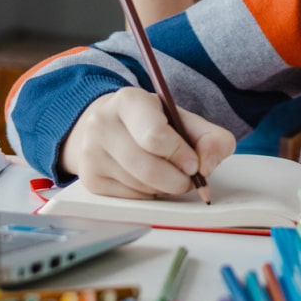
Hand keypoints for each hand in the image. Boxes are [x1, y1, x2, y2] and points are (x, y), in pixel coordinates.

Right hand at [61, 87, 234, 197]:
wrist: (107, 126)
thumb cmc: (149, 123)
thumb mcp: (181, 119)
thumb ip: (209, 138)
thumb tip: (207, 166)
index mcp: (129, 101)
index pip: (155, 136)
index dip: (181, 155)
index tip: (194, 162)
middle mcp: (102, 124)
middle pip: (149, 169)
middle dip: (178, 180)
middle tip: (188, 177)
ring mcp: (91, 154)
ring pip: (142, 188)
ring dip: (165, 188)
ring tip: (166, 172)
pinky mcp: (90, 180)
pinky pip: (131, 200)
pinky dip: (149, 196)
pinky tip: (147, 180)